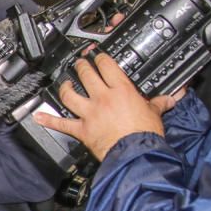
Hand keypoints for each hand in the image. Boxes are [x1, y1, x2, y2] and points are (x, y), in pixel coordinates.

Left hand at [33, 53, 170, 160]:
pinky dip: (49, 120)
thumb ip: (159, 103)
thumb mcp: (155, 113)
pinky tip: (39, 116)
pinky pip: (62, 124)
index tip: (98, 56)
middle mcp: (102, 98)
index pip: (107, 66)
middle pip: (86, 75)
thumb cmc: (146, 135)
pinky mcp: (82, 130)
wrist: (137, 154)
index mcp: (121, 90)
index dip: (101, 58)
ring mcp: (89, 113)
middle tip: (80, 63)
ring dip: (65, 87)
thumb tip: (171, 98)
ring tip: (64, 83)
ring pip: (70, 94)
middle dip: (81, 66)